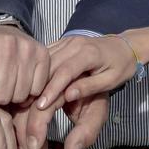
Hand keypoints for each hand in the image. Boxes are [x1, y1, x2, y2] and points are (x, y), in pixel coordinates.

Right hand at [16, 33, 134, 148]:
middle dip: (38, 87)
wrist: (123, 46)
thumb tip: (68, 96)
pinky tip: (29, 86)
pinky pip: (45, 57)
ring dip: (33, 79)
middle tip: (27, 107)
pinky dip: (36, 71)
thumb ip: (89, 87)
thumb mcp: (111, 81)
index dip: (52, 88)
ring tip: (24, 100)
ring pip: (44, 61)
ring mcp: (66, 41)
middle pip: (50, 66)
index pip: (66, 71)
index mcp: (89, 53)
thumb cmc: (120, 67)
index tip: (41, 106)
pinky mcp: (61, 42)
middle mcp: (74, 43)